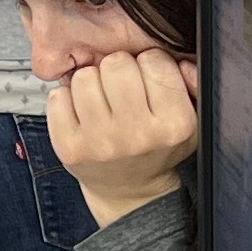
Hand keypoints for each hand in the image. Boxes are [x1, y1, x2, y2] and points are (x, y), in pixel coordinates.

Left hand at [45, 51, 202, 224]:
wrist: (129, 190)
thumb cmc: (157, 147)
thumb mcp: (192, 119)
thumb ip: (192, 83)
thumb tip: (180, 60)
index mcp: (173, 125)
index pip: (155, 61)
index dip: (149, 63)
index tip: (147, 78)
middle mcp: (137, 135)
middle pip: (116, 64)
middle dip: (118, 69)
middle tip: (121, 87)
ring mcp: (100, 143)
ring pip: (84, 77)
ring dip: (91, 82)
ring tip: (102, 99)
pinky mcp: (69, 148)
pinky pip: (58, 96)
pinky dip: (68, 98)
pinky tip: (82, 112)